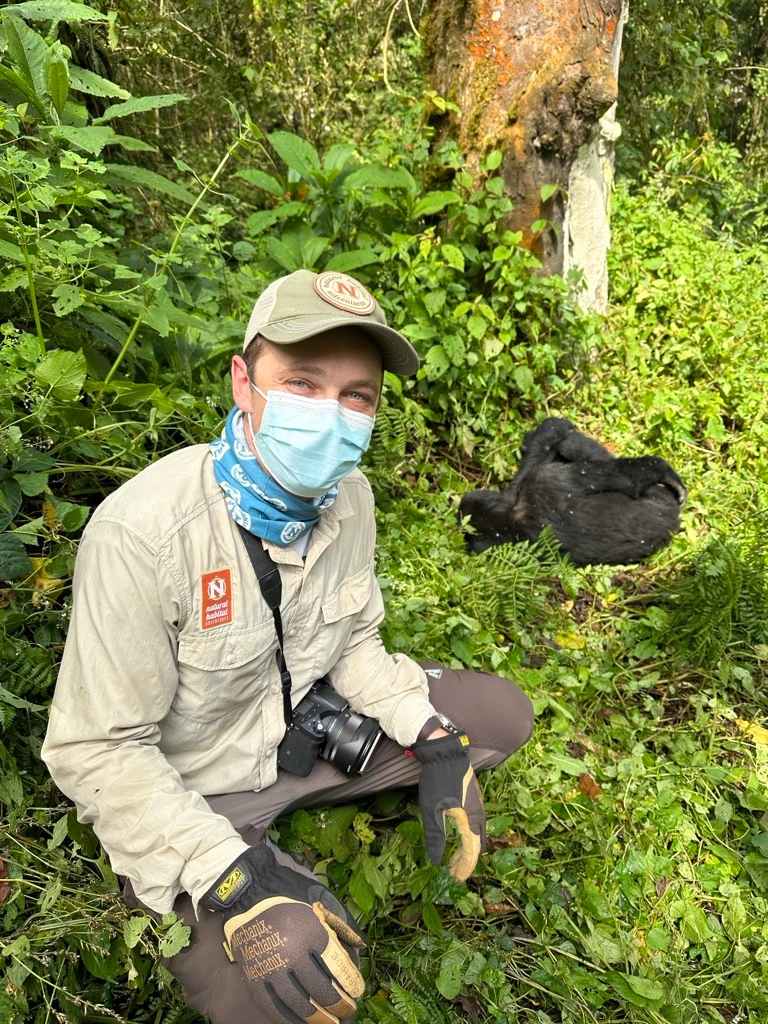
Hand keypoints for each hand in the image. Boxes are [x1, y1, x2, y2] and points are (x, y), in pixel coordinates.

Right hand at [201, 843, 364, 1022]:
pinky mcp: (255, 977)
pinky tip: (301, 1023)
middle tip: (348, 1011)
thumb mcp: (319, 904)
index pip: (339, 968)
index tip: (358, 992)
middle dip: (339, 1006)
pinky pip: (274, 1007)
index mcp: (313, 932)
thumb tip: (360, 947)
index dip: (352, 984)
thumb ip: (339, 925)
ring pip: (300, 1004)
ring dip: (318, 1018)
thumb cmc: (289, 897)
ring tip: (330, 1023)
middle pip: (322, 990)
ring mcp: (272, 967)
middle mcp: (293, 953)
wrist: (248, 893)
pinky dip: (289, 1019)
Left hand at [411, 733, 485, 880]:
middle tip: (454, 871)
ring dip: (468, 848)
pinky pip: (476, 823)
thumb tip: (436, 861)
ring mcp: (478, 805)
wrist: (444, 754)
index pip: (472, 852)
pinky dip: (468, 836)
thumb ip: (435, 837)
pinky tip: (458, 836)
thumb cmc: (437, 781)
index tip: (456, 878)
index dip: (464, 867)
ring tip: (455, 858)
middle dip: (467, 861)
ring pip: (477, 833)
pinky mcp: (474, 798)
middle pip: (477, 844)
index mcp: (470, 820)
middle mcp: (479, 814)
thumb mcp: (431, 811)